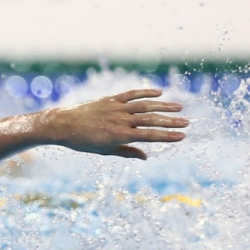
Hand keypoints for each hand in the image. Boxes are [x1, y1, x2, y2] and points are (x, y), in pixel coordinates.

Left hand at [45, 88, 187, 159]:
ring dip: (163, 106)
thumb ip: (126, 152)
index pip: (149, 135)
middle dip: (170, 121)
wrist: (62, 124)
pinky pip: (130, 94)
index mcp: (120, 136)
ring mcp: (115, 108)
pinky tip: (159, 93)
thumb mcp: (104, 151)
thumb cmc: (82, 142)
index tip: (182, 136)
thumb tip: (146, 156)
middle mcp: (120, 120)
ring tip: (179, 107)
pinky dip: (145, 92)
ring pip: (144, 106)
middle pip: (150, 120)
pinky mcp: (110, 99)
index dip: (167, 136)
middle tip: (187, 122)